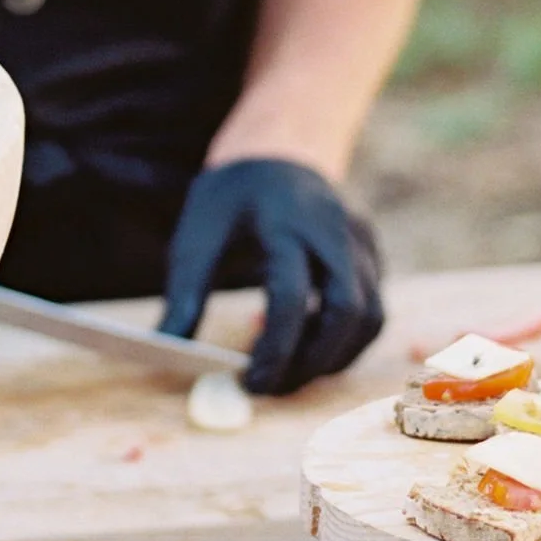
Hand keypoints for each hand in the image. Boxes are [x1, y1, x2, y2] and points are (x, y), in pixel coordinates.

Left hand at [160, 159, 384, 395]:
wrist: (275, 153)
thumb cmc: (229, 199)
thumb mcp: (196, 236)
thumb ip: (184, 295)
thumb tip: (168, 351)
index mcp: (285, 219)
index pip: (291, 294)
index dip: (275, 349)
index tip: (249, 382)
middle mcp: (333, 228)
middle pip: (348, 309)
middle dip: (313, 361)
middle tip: (275, 388)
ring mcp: (360, 240)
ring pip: (371, 316)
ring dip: (334, 357)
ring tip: (290, 373)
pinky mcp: (371, 254)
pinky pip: (373, 310)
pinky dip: (346, 342)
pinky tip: (309, 348)